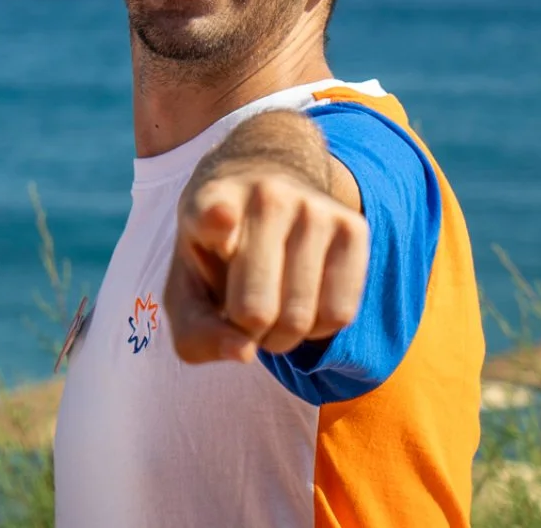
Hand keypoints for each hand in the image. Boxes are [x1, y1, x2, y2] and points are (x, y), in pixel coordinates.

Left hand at [164, 169, 368, 363]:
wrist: (264, 188)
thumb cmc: (216, 255)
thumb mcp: (187, 289)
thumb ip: (197, 331)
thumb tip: (243, 352)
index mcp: (207, 203)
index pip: (211, 211)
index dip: (215, 219)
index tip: (220, 216)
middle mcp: (263, 196)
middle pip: (256, 310)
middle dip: (248, 334)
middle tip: (244, 316)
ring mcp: (312, 206)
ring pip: (301, 318)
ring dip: (282, 337)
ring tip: (271, 307)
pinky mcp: (353, 225)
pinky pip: (340, 314)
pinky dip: (318, 329)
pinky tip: (303, 301)